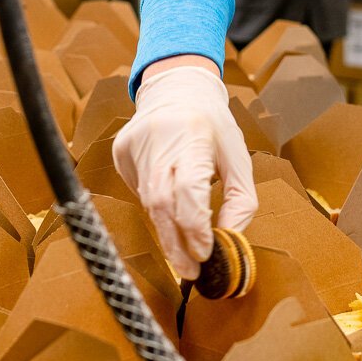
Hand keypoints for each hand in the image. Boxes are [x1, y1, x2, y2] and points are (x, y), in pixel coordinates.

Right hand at [113, 61, 256, 278]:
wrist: (177, 88)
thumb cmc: (213, 127)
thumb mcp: (239, 158)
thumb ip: (241, 201)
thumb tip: (229, 241)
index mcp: (193, 136)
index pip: (187, 189)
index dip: (195, 227)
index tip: (206, 254)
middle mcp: (159, 140)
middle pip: (162, 203)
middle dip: (177, 243)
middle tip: (190, 272)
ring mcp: (134, 146)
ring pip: (147, 202)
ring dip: (166, 232)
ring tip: (183, 256)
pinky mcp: (120, 151)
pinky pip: (138, 191)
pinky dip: (155, 207)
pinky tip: (167, 202)